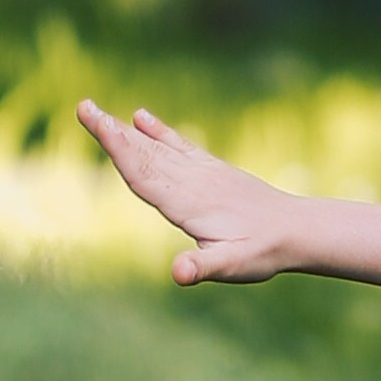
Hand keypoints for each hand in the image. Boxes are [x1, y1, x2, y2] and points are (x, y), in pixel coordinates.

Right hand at [77, 101, 301, 286]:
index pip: (145, 175)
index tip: (98, 125)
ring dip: (125, 130)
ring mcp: (202, 173)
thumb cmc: (263, 252)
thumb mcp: (233, 265)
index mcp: (188, 203)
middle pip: (144, 154)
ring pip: (156, 148)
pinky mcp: (212, 170)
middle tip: (82, 106)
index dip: (120, 151)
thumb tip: (177, 273)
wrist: (298, 230)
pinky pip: (179, 146)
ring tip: (96, 110)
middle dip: (112, 132)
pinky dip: (158, 131)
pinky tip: (140, 117)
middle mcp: (192, 182)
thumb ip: (203, 266)